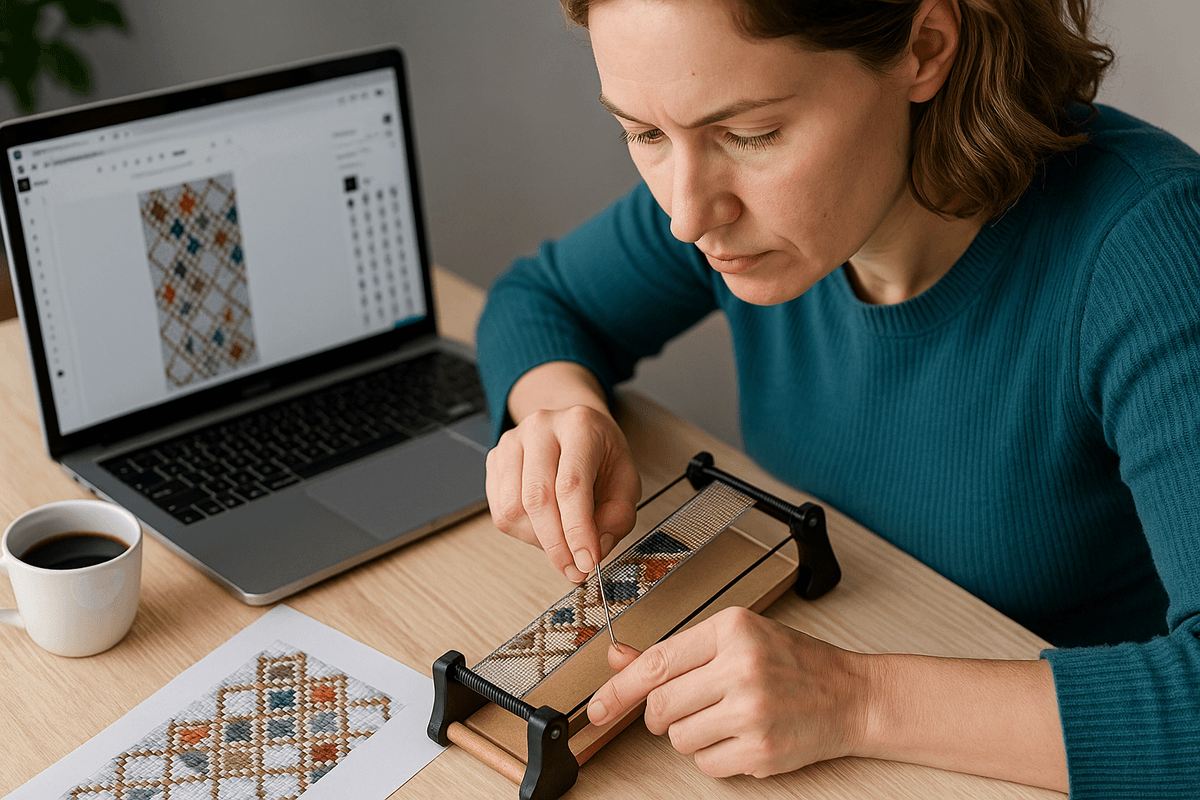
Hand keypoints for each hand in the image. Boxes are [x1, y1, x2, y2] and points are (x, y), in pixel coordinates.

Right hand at [486, 403, 640, 581]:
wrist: (576, 430)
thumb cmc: (601, 455)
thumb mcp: (626, 481)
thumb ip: (618, 516)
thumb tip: (595, 548)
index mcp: (579, 426)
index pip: (572, 484)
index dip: (578, 530)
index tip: (586, 561)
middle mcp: (541, 428)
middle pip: (537, 497)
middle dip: (556, 544)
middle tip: (574, 569)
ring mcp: (512, 442)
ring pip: (513, 508)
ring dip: (539, 538)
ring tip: (562, 538)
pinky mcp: (495, 459)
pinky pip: (500, 510)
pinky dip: (524, 531)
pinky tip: (544, 525)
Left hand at [588, 607, 868, 778]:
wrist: (852, 695)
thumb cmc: (793, 662)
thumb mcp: (735, 639)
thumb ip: (676, 651)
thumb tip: (619, 658)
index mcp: (731, 630)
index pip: (656, 663)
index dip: (619, 689)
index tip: (597, 707)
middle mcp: (741, 667)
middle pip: (661, 706)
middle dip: (664, 714)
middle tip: (691, 705)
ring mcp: (753, 711)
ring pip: (680, 738)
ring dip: (692, 734)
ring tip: (726, 716)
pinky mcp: (762, 750)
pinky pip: (707, 764)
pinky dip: (715, 755)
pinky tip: (741, 735)